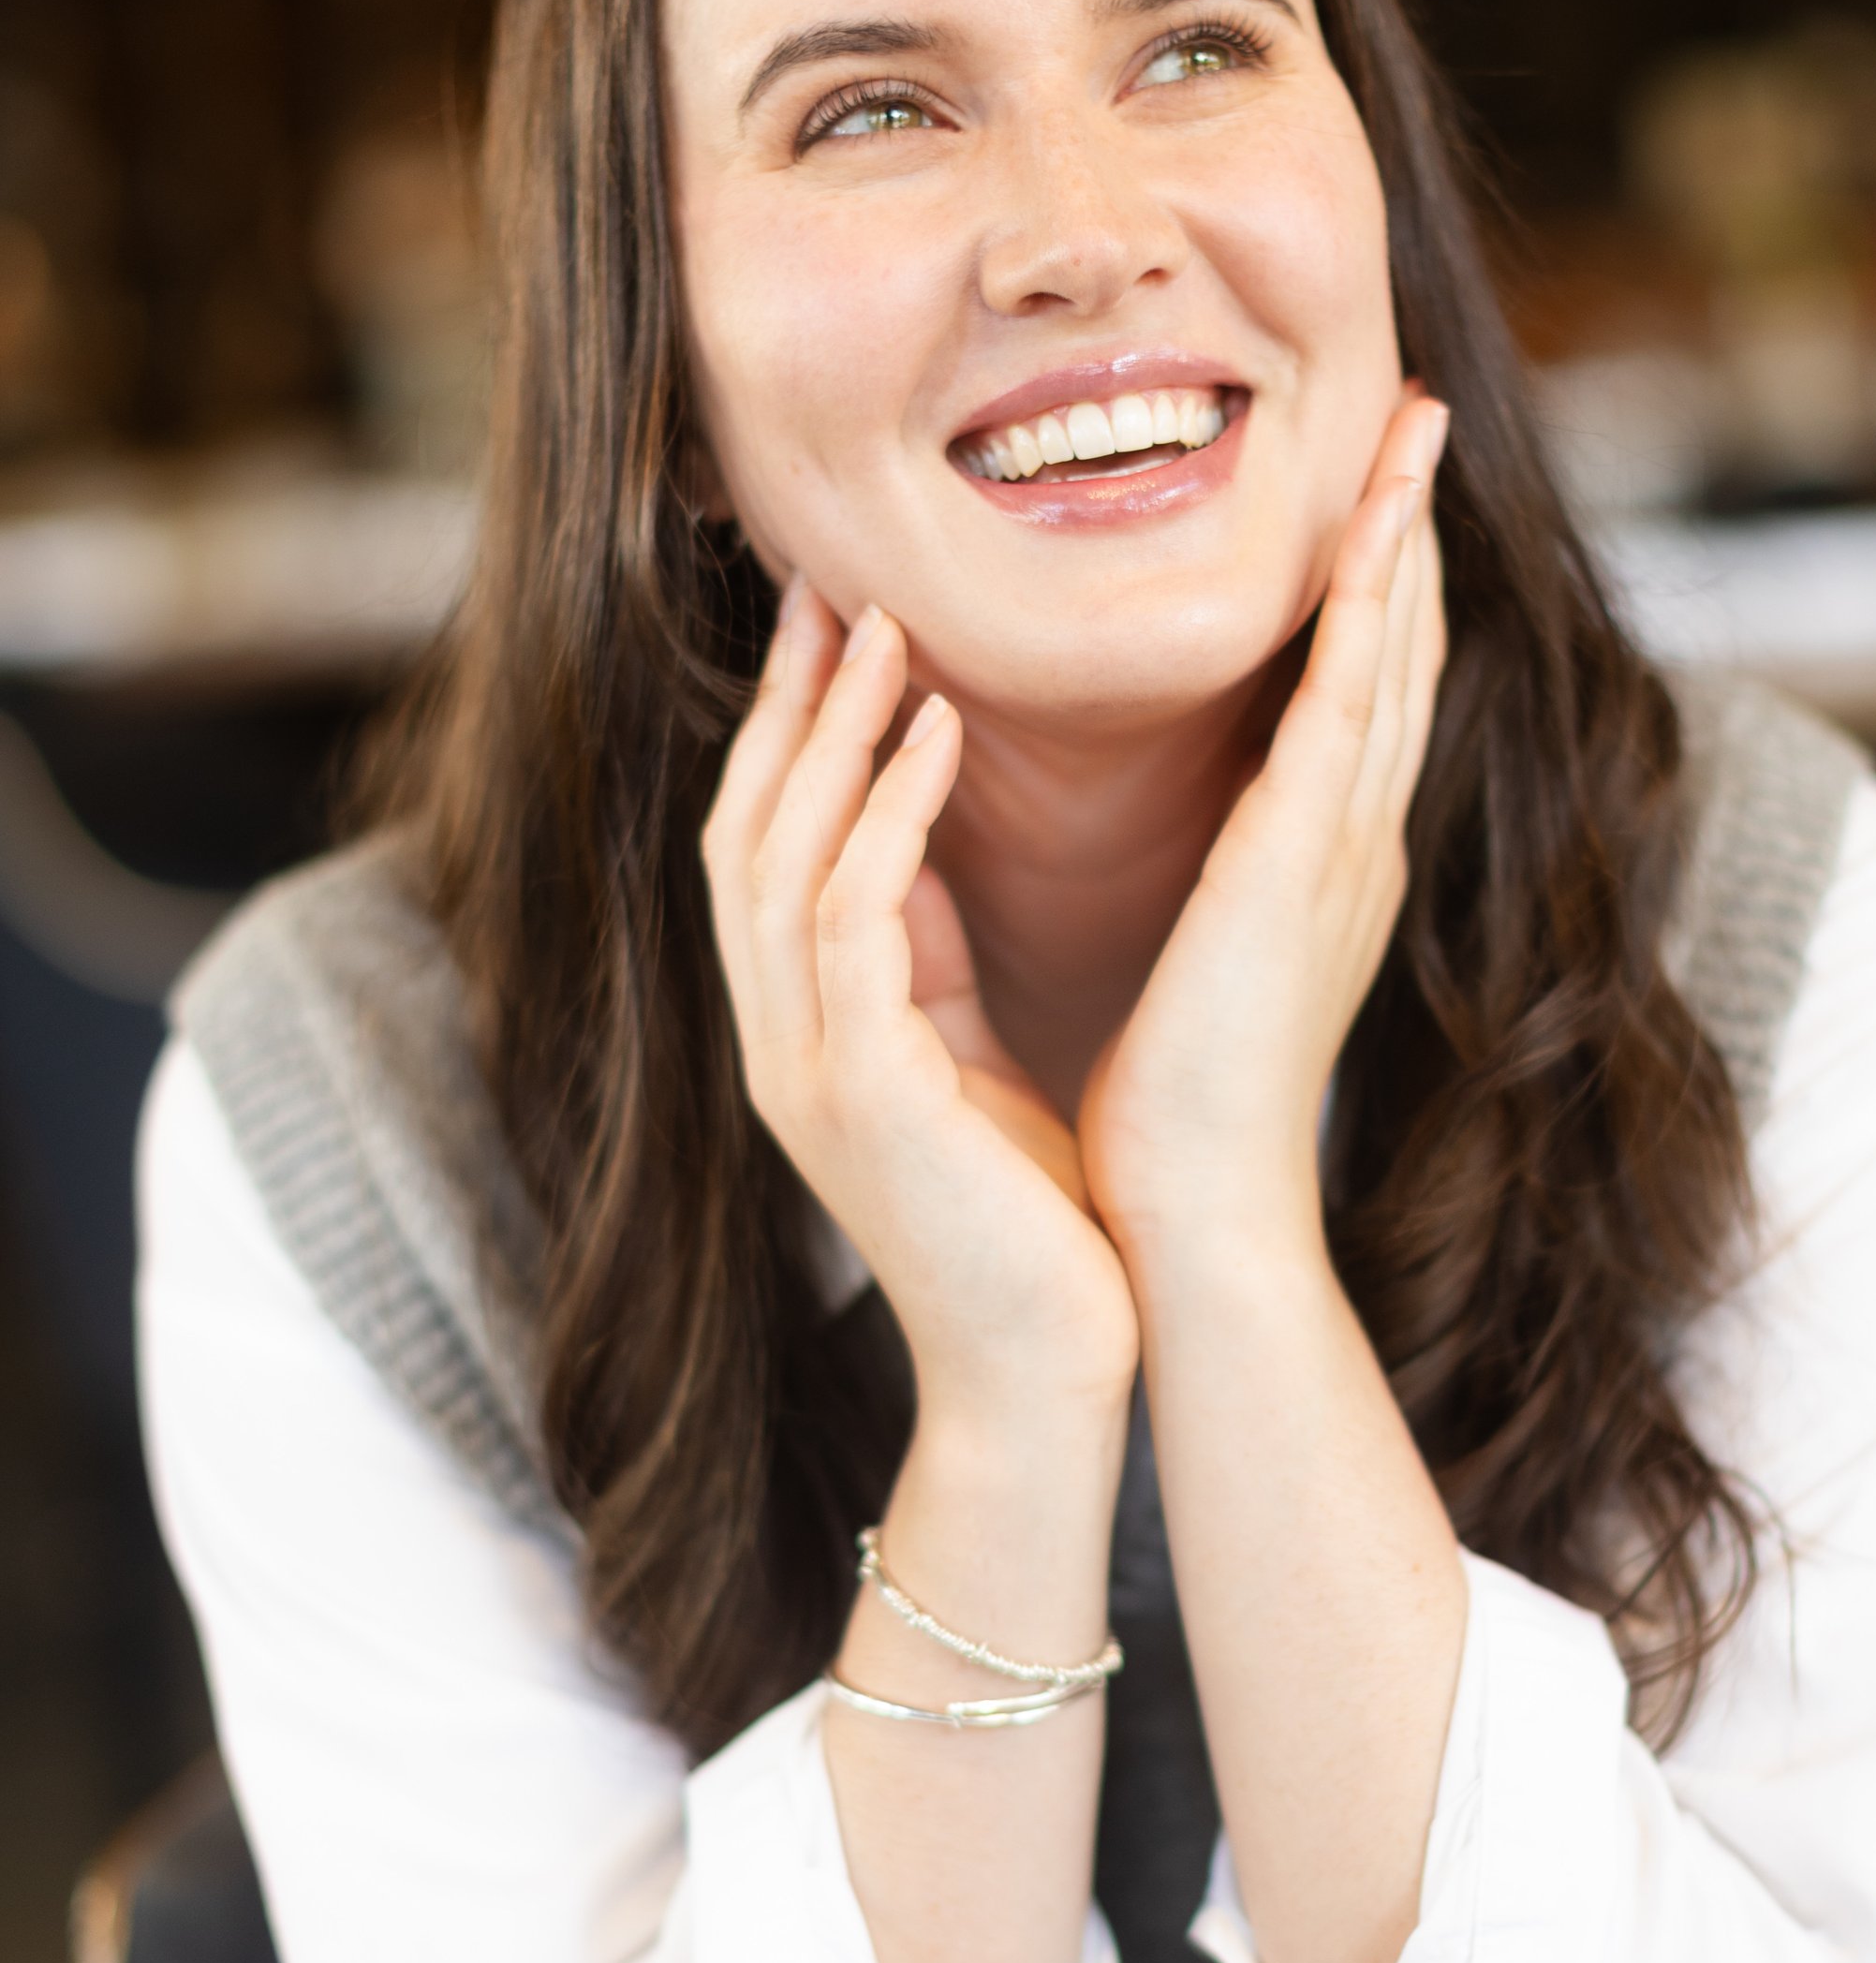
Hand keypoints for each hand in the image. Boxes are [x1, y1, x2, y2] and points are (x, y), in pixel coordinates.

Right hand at [702, 583, 1139, 1414]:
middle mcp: (778, 1048)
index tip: (833, 627)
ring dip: (830, 731)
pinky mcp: (863, 1092)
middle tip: (827, 583)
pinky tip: (938, 728)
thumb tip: (914, 842)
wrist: (1046, 1379)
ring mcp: (806, 1071)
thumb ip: (922, 965)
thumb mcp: (963, 1067)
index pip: (762, 855)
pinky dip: (888, 808)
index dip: (786, 737)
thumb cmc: (1032, 1230)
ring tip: (886, 625)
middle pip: (741, 833)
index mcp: (801, 1041)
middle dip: (783, 705)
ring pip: (778, 857)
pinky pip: (852, 914)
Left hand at [1079, 388, 1448, 1273]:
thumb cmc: (1172, 1121)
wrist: (1196, 1223)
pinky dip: (1370, 608)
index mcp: (1323, 871)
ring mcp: (1344, 853)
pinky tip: (1380, 527)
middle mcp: (1353, 847)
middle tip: (1419, 414)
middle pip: (1400, 652)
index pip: (1359, 699)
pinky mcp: (1305, 866)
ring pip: (1391, 655)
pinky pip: (1349, 705)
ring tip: (1414, 426)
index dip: (1374, 591)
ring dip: (1404, 534)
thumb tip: (1194, 844)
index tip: (1372, 493)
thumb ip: (1213, 891)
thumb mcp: (1199, 968)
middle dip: (1410, 529)